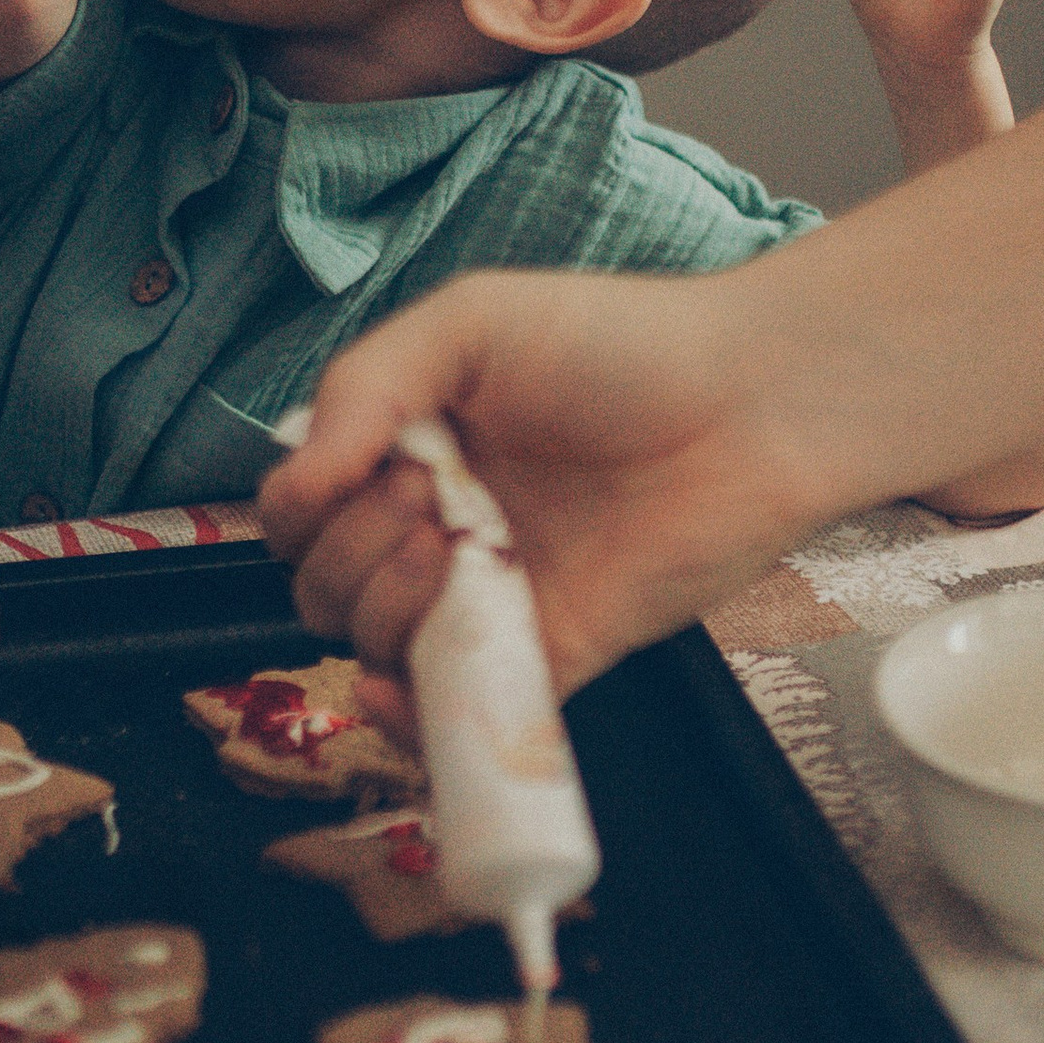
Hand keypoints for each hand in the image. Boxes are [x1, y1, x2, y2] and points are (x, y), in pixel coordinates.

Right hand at [260, 258, 840, 720]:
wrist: (750, 406)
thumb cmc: (619, 344)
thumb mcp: (467, 323)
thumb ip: (362, 387)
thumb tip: (293, 488)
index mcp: (411, 450)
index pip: (304, 512)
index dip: (306, 506)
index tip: (369, 467)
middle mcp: (443, 529)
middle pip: (327, 586)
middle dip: (353, 552)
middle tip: (432, 502)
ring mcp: (495, 598)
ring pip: (378, 647)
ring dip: (386, 609)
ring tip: (455, 550)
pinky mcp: (553, 655)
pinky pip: (461, 713)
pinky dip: (412, 719)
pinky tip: (396, 689)